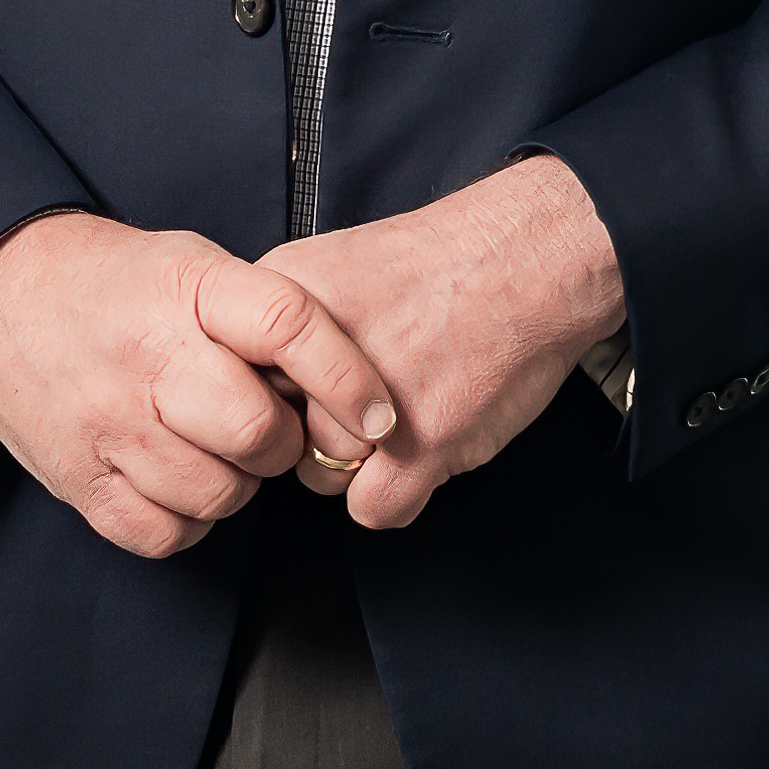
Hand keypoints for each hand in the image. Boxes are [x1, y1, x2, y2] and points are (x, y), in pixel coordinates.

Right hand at [0, 210, 399, 560]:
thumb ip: (266, 315)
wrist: (2, 291)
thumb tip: (350, 384)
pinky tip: (179, 479)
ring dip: (237, 481)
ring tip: (215, 448)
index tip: (379, 415)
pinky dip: (188, 517)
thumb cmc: (123, 284)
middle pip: (255, 429)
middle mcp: (148, 359)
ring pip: (218, 492)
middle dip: (282, 441)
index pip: (287, 327)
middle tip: (268, 428)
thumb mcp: (198, 265)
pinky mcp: (79, 480)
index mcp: (190, 290)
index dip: (346, 377)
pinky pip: (166, 532)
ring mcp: (108, 425)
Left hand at [257, 156, 629, 533]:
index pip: (237, 382)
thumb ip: (287, 324)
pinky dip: (400, 491)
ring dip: (363, 460)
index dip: (279, 391)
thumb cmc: (448, 261)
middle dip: (322, 426)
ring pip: (323, 477)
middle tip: (375, 392)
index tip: (309, 384)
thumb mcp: (336, 263)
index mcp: (281, 306)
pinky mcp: (416, 450)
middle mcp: (312, 359)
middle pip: (277, 435)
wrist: (532, 258)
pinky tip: (427, 443)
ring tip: (413, 406)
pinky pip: (373, 509)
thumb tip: (253, 377)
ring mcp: (362, 409)